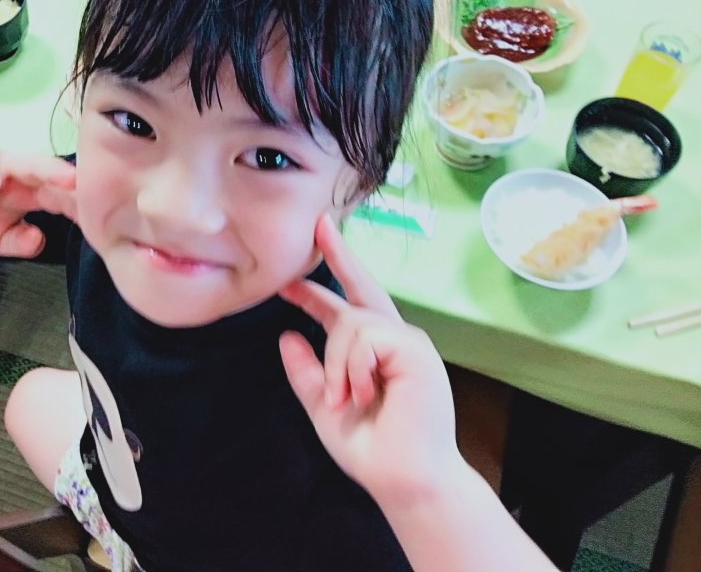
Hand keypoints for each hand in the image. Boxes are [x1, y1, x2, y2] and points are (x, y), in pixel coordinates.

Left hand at [279, 215, 460, 508]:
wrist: (403, 479)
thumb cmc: (370, 447)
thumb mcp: (324, 405)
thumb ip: (307, 372)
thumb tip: (285, 336)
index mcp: (372, 353)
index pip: (343, 311)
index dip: (315, 292)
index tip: (290, 280)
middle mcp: (393, 339)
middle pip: (362, 287)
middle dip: (340, 254)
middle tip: (320, 223)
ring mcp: (408, 342)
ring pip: (352, 323)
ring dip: (337, 363)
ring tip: (346, 398)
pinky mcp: (414, 349)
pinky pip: (366, 337)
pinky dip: (353, 367)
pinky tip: (363, 392)